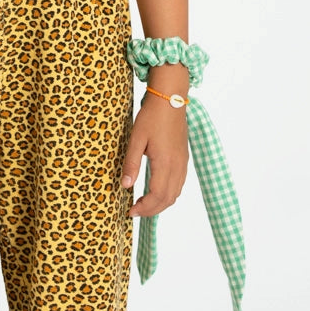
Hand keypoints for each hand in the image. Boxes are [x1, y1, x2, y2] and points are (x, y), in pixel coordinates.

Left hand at [121, 96, 188, 216]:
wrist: (171, 99)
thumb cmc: (152, 116)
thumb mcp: (136, 139)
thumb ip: (131, 163)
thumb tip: (125, 185)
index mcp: (165, 163)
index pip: (157, 196)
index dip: (145, 208)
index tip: (131, 211)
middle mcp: (177, 166)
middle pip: (168, 199)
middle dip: (152, 210)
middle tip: (136, 211)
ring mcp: (183, 162)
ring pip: (176, 193)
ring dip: (161, 203)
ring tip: (144, 203)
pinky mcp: (184, 158)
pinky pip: (179, 183)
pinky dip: (168, 193)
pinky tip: (156, 190)